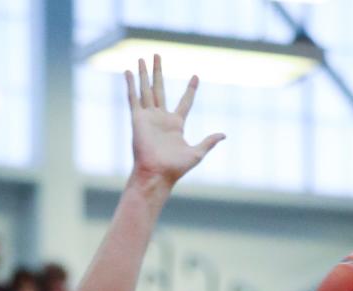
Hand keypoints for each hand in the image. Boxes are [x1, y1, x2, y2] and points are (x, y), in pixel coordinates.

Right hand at [128, 56, 224, 187]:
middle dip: (158, 72)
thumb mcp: (196, 154)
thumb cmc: (175, 168)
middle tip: (157, 55)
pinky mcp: (137, 119)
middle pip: (159, 89)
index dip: (190, 90)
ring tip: (142, 57)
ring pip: (146, 90)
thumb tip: (223, 135)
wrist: (156, 174)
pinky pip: (133, 98)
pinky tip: (128, 71)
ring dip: (144, 74)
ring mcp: (148, 117)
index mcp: (176, 125)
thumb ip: (208, 142)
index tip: (196, 76)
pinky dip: (130, 85)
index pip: (185, 102)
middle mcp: (161, 118)